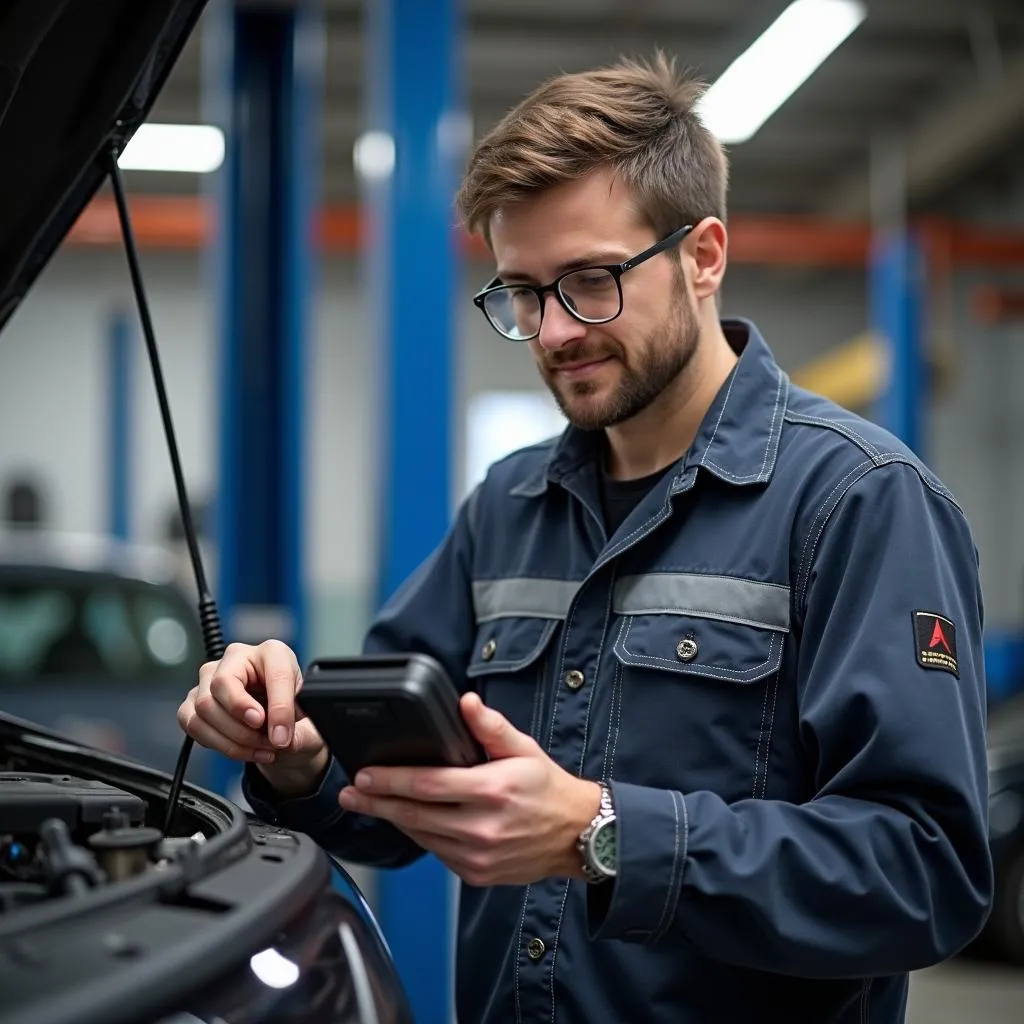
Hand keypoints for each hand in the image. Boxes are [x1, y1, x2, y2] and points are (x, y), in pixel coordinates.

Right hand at [177, 640, 327, 795]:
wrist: (278, 725)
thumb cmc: (294, 713)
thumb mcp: (310, 720)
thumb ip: (300, 730)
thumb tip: (280, 738)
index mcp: (273, 653)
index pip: (273, 675)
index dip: (277, 708)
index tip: (280, 736)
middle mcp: (237, 658)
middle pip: (222, 686)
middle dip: (245, 726)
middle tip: (268, 743)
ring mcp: (210, 677)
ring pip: (204, 708)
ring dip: (232, 739)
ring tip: (258, 749)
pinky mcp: (194, 700)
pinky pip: (193, 724)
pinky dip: (217, 743)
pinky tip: (241, 749)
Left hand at [338, 692, 601, 886]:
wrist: (575, 834)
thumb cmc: (547, 788)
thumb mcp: (523, 748)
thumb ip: (490, 726)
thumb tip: (465, 702)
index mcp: (490, 791)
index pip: (426, 785)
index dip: (390, 780)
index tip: (364, 774)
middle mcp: (481, 827)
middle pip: (413, 815)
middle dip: (376, 802)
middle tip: (350, 793)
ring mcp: (477, 855)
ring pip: (421, 837)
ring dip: (392, 820)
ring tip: (368, 805)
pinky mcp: (475, 874)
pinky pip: (437, 853)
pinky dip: (420, 836)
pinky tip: (408, 821)